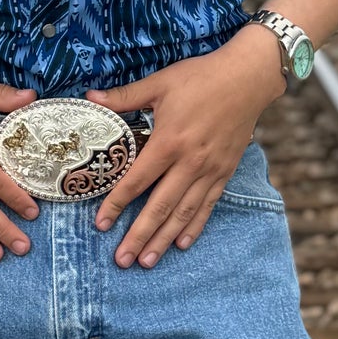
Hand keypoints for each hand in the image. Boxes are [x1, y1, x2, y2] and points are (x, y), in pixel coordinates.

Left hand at [85, 24, 287, 268]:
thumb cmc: (201, 77)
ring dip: (163, 239)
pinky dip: (194, 227)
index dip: (116, 204)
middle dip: (139, 235)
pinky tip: (181, 244)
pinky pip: (207, 206)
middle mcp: (189, 162)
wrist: (247, 78)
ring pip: (183, 213)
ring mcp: (210, 170)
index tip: (101, 224)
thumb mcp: (160, 83)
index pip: (137, 180)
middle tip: (122, 260)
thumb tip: (89, 97)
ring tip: (147, 261)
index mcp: (169, 141)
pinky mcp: (225, 172)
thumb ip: (125, 97)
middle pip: (159, 207)